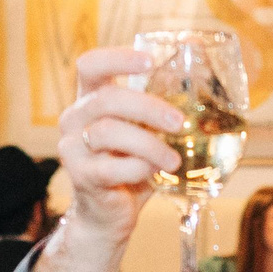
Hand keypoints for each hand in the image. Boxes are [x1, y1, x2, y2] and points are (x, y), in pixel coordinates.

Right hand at [51, 46, 180, 258]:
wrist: (110, 214)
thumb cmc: (132, 165)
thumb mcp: (148, 131)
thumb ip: (163, 103)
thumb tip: (199, 57)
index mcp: (89, 99)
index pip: (91, 65)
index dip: (117, 58)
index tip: (150, 61)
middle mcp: (75, 119)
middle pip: (107, 98)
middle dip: (148, 107)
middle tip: (179, 122)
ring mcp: (73, 148)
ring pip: (109, 132)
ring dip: (150, 144)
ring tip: (174, 160)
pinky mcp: (82, 177)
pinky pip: (112, 167)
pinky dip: (140, 168)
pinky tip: (156, 174)